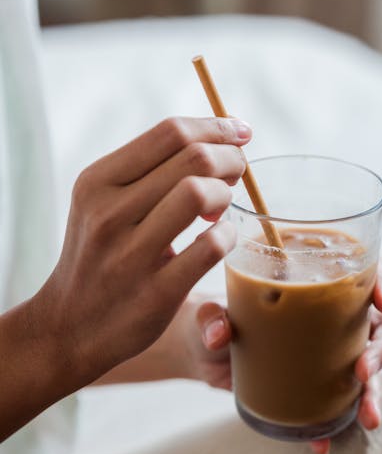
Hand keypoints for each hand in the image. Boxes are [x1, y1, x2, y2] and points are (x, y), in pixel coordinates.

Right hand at [30, 116, 251, 386]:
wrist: (68, 326)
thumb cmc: (100, 254)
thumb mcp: (103, 202)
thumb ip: (149, 170)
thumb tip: (217, 139)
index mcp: (97, 181)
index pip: (171, 132)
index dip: (216, 127)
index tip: (240, 133)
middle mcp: (108, 212)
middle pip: (192, 157)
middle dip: (231, 158)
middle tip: (237, 174)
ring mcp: (130, 255)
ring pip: (199, 193)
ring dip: (226, 194)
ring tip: (220, 209)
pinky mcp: (155, 293)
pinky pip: (209, 247)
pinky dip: (227, 235)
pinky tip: (221, 238)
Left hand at [194, 258, 381, 453]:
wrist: (202, 350)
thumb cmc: (214, 315)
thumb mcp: (210, 311)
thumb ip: (213, 316)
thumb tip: (219, 334)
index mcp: (320, 283)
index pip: (369, 273)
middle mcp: (337, 315)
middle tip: (365, 369)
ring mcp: (334, 351)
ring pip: (374, 367)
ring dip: (375, 391)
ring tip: (367, 417)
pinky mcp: (322, 383)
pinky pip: (341, 405)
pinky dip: (335, 425)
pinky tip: (323, 445)